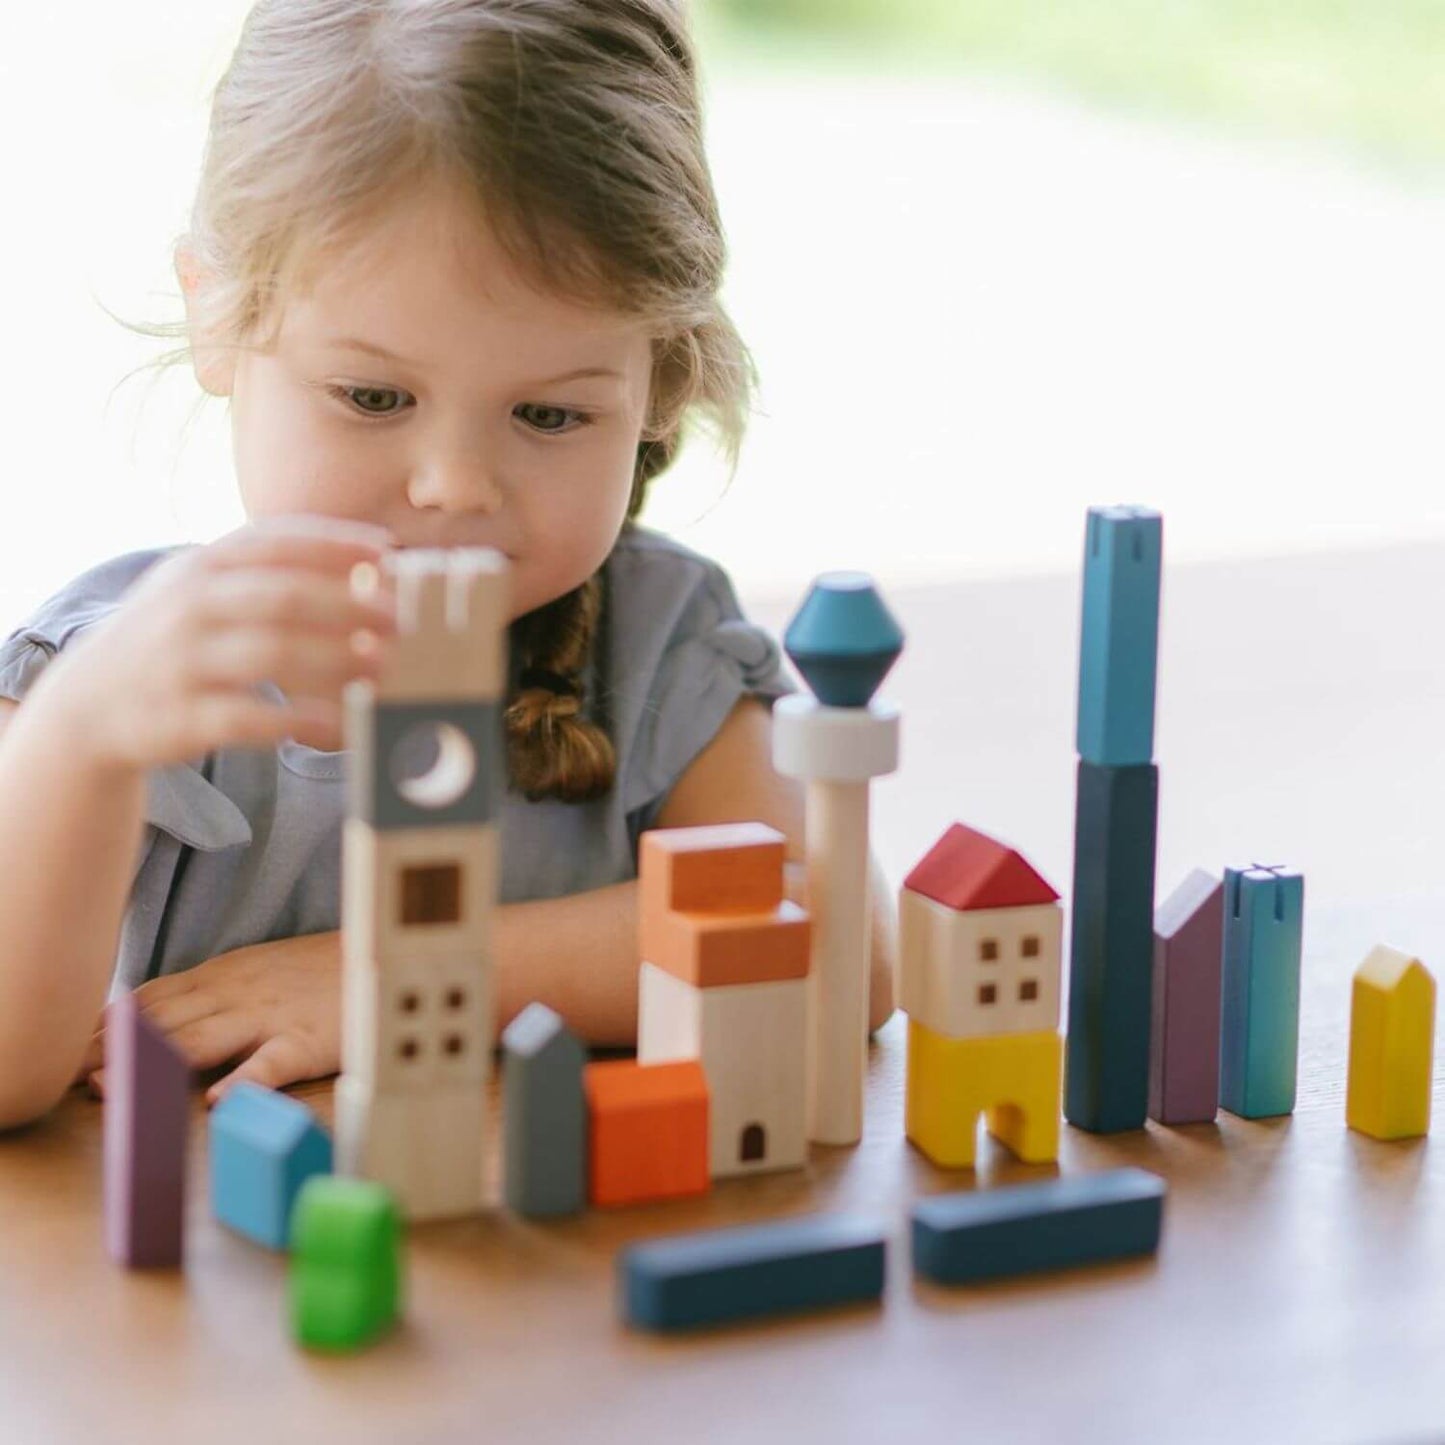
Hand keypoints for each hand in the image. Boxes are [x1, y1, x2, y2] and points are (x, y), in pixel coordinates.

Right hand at [33, 516, 395, 773]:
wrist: (89, 706)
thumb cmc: (169, 640)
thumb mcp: (197, 588)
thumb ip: (261, 571)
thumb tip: (361, 560)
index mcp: (199, 567)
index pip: (274, 540)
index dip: (335, 542)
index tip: (389, 551)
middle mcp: (188, 607)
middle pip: (282, 595)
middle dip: (349, 604)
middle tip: (400, 618)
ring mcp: (181, 662)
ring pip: (270, 652)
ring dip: (335, 657)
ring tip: (383, 665)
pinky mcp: (180, 716)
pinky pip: (248, 716)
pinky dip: (296, 719)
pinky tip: (338, 724)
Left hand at [80, 932, 342, 1104]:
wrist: (387, 954)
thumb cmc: (320, 971)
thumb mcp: (256, 970)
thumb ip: (209, 992)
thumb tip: (151, 1015)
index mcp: (222, 975)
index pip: (148, 1001)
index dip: (102, 1028)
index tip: (63, 1054)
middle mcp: (236, 993)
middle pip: (158, 1023)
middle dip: (106, 1050)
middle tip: (65, 1077)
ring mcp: (269, 1017)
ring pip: (199, 1040)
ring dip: (148, 1063)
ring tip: (110, 1087)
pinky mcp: (306, 1041)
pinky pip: (271, 1063)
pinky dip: (243, 1081)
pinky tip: (217, 1099)